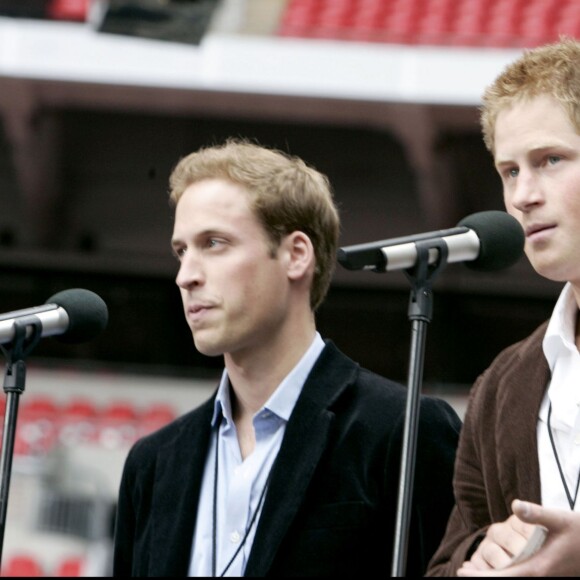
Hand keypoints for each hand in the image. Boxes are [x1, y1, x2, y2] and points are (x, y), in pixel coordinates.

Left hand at [457, 499, 579, 576]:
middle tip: (462, 570)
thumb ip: (536, 514)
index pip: (504, 577)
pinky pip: (519, 577)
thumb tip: (516, 506)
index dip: (482, 576)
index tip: (462, 571)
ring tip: (469, 570)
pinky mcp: (545, 575)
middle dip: (482, 578)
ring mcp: (543, 578)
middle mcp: (539, 577)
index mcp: (539, 567)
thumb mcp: (560, 519)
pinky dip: (503, 575)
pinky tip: (492, 569)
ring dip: (491, 577)